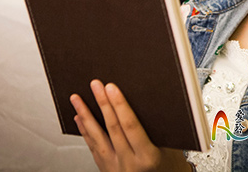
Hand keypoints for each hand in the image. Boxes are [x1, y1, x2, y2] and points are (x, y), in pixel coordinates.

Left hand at [71, 80, 188, 171]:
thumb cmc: (167, 168)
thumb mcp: (170, 150)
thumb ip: (158, 130)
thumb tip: (148, 103)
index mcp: (147, 157)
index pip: (130, 126)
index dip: (120, 105)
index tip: (112, 88)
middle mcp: (129, 163)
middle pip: (113, 127)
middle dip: (103, 103)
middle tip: (96, 85)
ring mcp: (115, 167)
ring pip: (97, 136)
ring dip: (85, 115)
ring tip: (77, 99)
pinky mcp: (106, 169)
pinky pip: (92, 147)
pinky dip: (84, 131)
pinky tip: (79, 118)